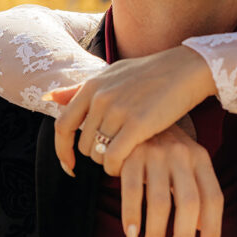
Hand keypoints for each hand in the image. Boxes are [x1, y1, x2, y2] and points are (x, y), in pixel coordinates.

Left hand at [50, 46, 214, 175]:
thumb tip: (49, 98)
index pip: (63, 125)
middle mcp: (101, 97)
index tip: (69, 165)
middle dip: (96, 156)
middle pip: (84, 145)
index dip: (62, 150)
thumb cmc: (151, 73)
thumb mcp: (112, 74)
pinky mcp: (138, 124)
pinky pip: (114, 158)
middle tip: (115, 153)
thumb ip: (80, 89)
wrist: (186, 68)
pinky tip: (127, 165)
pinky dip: (116, 168)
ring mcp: (118, 110)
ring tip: (125, 155)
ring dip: (108, 162)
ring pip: (99, 154)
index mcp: (92, 85)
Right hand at [120, 124, 223, 236]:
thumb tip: (200, 235)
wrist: (138, 109)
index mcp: (201, 158)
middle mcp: (182, 155)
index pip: (213, 198)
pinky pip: (131, 191)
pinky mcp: (130, 156)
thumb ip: (197, 195)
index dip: (213, 229)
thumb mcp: (187, 165)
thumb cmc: (167, 148)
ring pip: (160, 202)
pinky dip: (131, 217)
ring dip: (155, 236)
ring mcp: (156, 154)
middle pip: (188, 203)